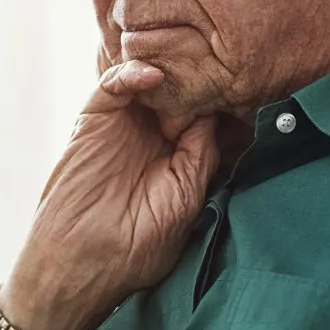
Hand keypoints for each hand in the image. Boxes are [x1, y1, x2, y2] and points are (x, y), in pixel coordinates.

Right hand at [0, 60, 218, 329]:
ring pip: (151, 81)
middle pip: (182, 91)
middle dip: (201, 77)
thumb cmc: (137, 247)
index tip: (247, 87)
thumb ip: (200, 156)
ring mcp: (125, 126)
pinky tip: (154, 77)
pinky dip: (132, 73)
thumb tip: (216, 115)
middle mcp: (154, 137)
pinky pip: (114, 85)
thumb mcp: (185, 200)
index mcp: (180, 158)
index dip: (225, 101)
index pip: (208, 116)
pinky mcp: (94, 121)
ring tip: (189, 66)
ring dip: (171, 70)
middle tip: (221, 65)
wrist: (82, 264)